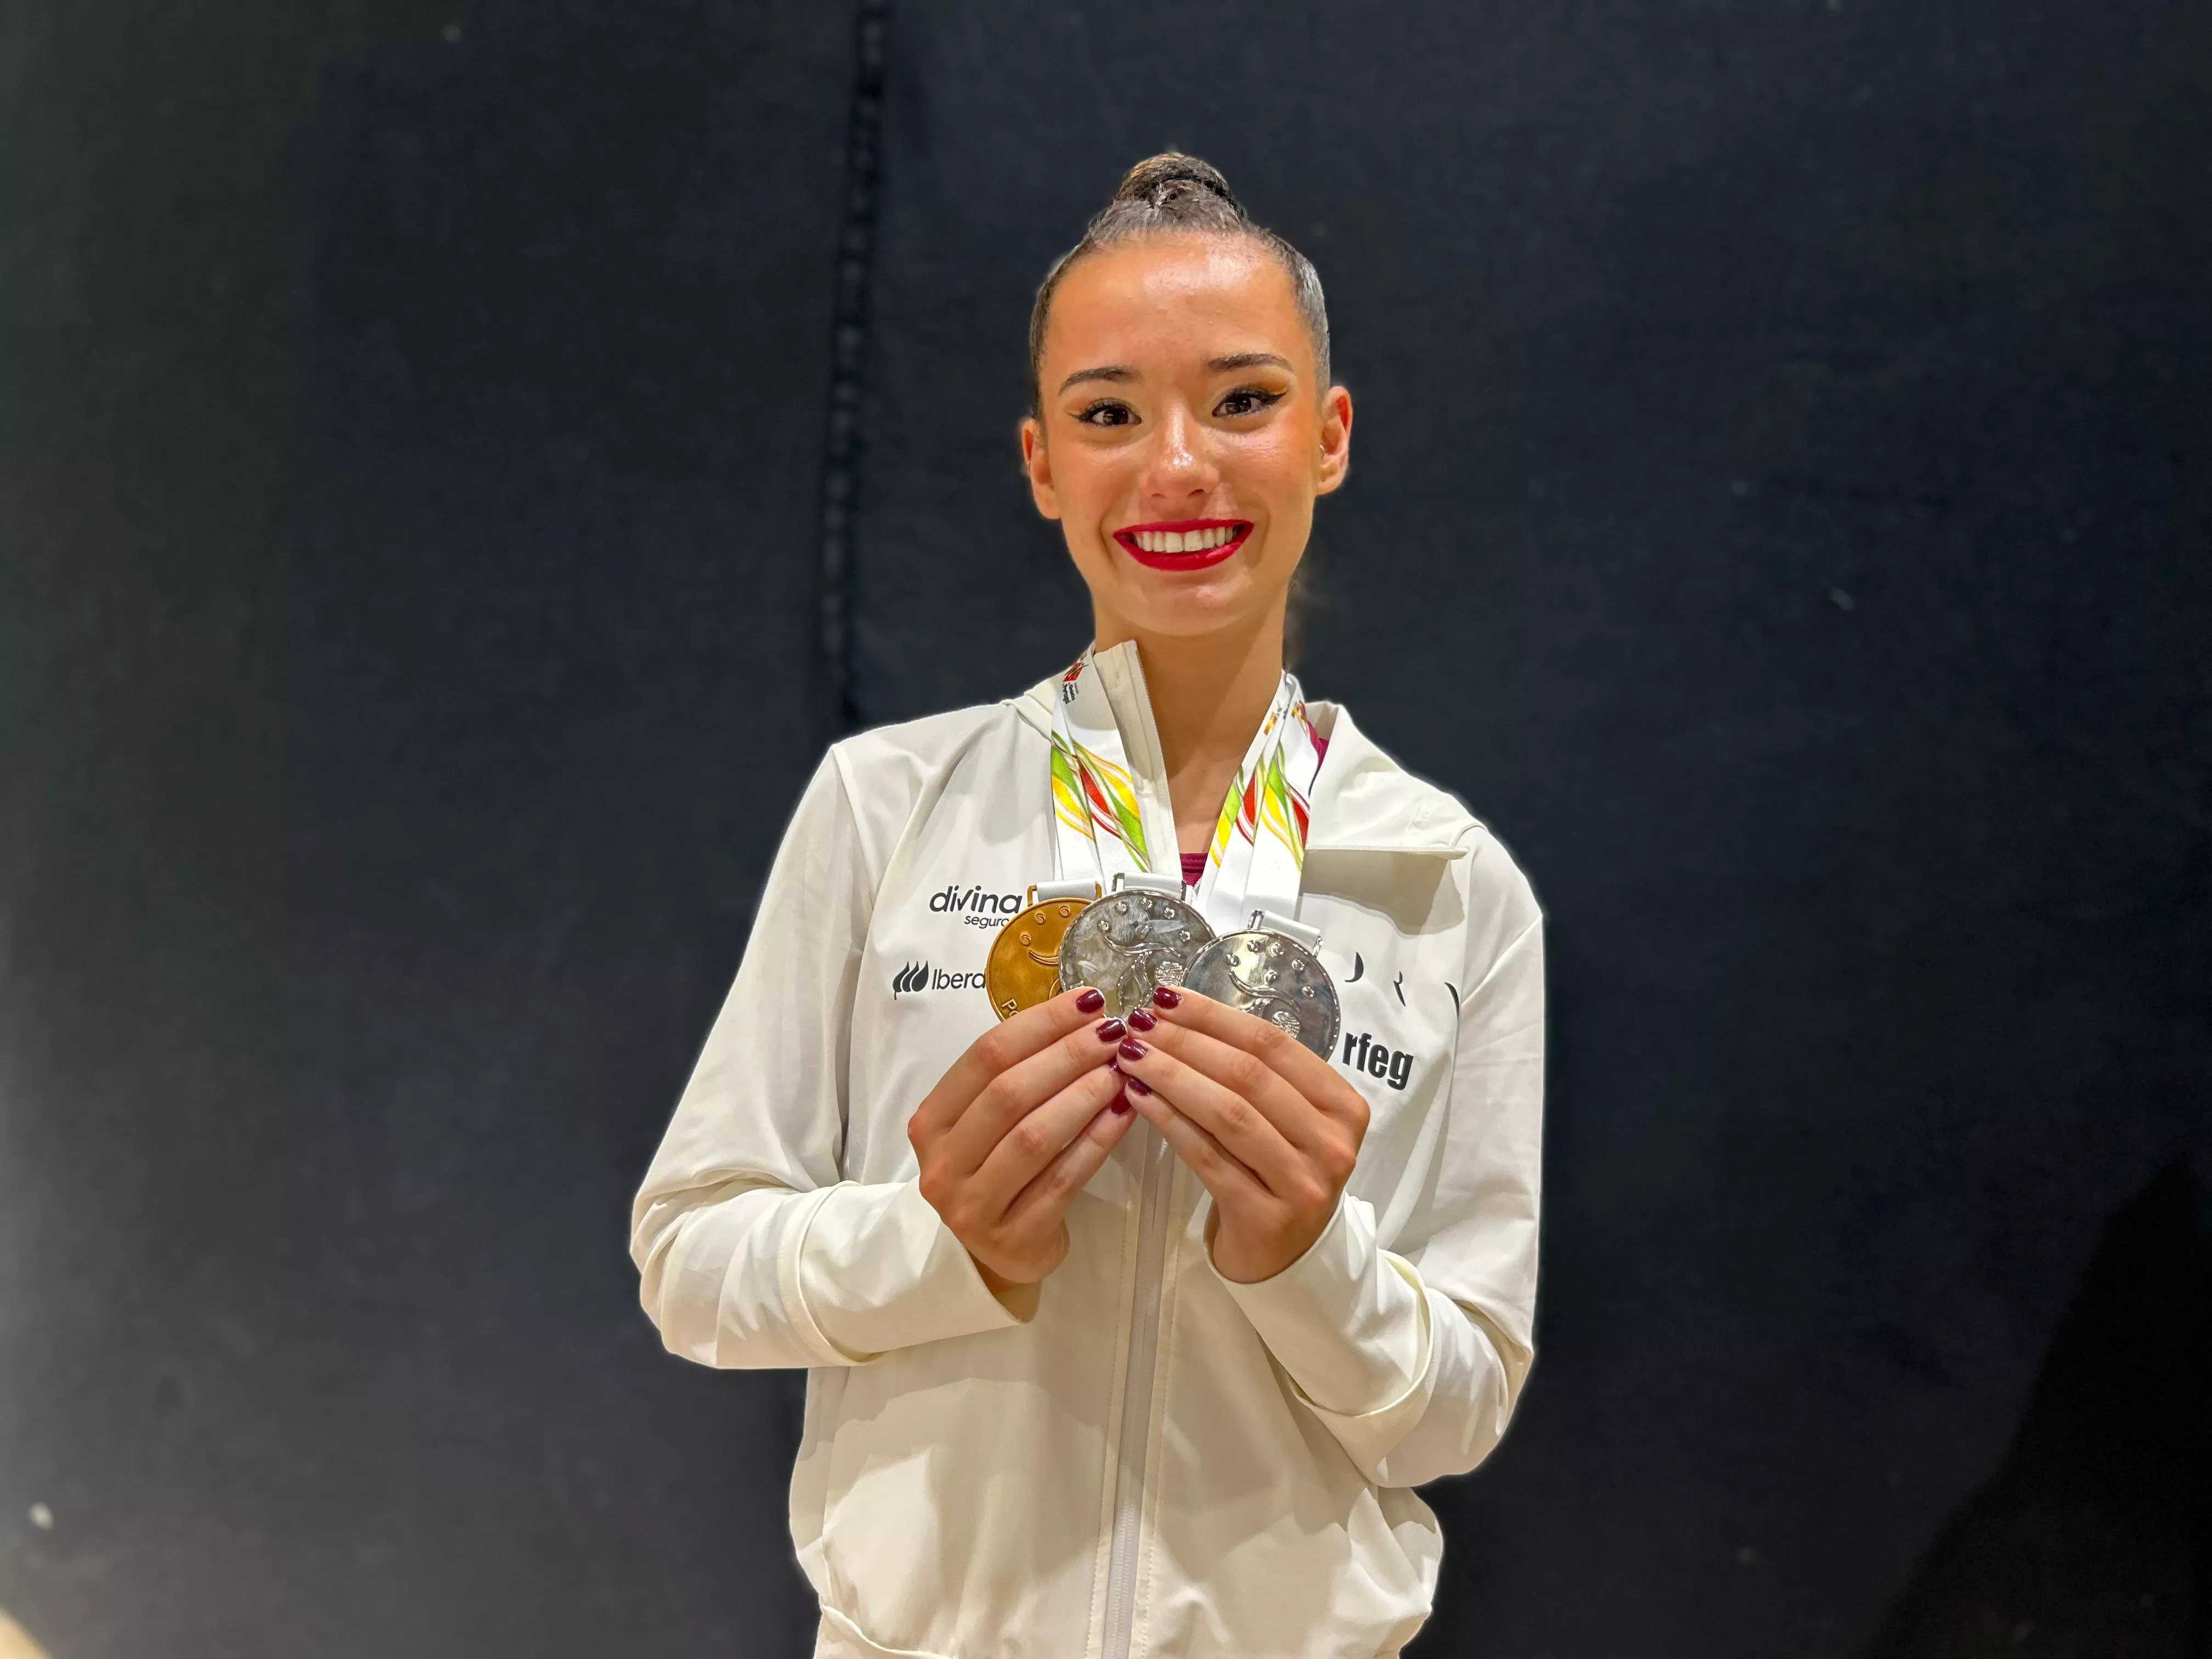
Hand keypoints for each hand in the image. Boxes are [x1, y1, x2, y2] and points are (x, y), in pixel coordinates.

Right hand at [909, 987, 1138, 1294]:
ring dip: (1083, 1096)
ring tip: (1122, 1069)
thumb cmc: (997, 1171)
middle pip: (1008, 1094)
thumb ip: (1017, 1075)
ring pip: (1034, 1137)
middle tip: (1113, 1032)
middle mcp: (942, 1164)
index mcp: (931, 1122)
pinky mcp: (1013, 1238)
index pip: (984, 1058)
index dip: (1039, 1024)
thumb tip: (1082, 1016)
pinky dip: (1097, 1142)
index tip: (1088, 1001)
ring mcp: (973, 1206)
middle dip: (1066, 1055)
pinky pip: (1063, 1180)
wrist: (996, 1255)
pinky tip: (1125, 1114)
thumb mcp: (987, 1123)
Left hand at [1110, 988, 1369, 1283]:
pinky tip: (1138, 1098)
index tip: (1166, 995)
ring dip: (1172, 1076)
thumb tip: (1179, 1014)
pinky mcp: (1267, 1217)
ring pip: (1228, 1113)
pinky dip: (1169, 1122)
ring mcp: (1304, 1183)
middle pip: (1249, 1075)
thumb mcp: (1285, 1119)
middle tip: (1138, 1022)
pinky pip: (1208, 1157)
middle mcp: (1333, 1143)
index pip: (1274, 1044)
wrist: (1285, 1257)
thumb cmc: (1278, 1172)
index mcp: (1343, 1105)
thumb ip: (1254, 1074)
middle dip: (1186, 1041)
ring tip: (1130, 1055)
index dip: (1215, 1016)